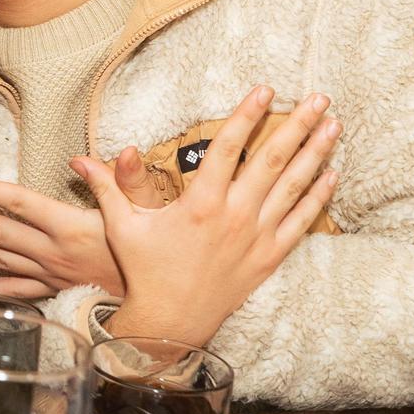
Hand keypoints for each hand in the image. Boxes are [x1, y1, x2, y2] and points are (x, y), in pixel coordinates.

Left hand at [0, 151, 152, 298]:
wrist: (160, 303)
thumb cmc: (154, 251)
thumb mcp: (147, 210)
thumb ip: (127, 180)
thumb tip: (123, 151)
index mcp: (71, 227)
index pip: (20, 203)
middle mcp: (54, 252)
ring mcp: (51, 275)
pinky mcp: (54, 292)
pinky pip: (14, 291)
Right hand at [75, 86, 339, 345]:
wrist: (171, 324)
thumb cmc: (146, 272)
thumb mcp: (123, 227)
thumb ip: (107, 187)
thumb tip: (78, 159)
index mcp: (201, 203)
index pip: (228, 147)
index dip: (247, 115)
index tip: (266, 89)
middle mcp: (234, 216)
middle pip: (273, 160)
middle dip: (298, 125)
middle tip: (319, 98)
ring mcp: (256, 237)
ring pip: (293, 187)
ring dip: (316, 153)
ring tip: (334, 125)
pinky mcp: (268, 257)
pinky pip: (301, 222)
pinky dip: (318, 197)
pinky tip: (332, 174)